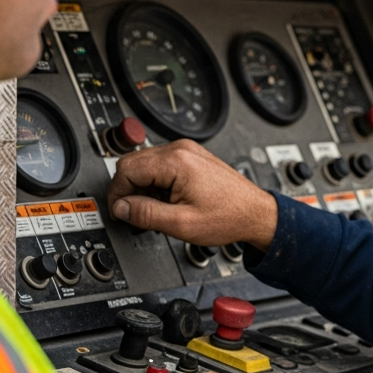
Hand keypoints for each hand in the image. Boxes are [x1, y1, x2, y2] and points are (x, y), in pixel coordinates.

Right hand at [107, 140, 278, 249]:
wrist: (254, 213)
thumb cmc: (228, 216)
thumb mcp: (181, 223)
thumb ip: (145, 214)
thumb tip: (120, 207)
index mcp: (177, 161)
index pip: (126, 169)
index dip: (118, 194)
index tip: (120, 212)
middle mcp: (181, 149)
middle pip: (132, 164)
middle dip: (129, 190)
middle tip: (139, 214)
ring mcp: (187, 151)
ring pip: (145, 165)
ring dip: (143, 188)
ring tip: (161, 209)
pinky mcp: (191, 158)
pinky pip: (160, 167)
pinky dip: (157, 185)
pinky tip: (169, 201)